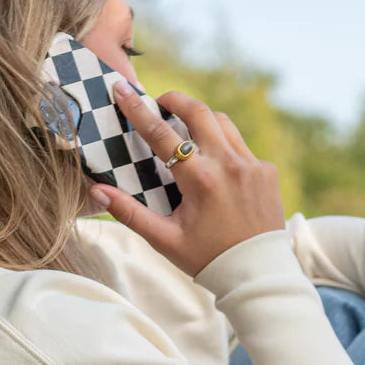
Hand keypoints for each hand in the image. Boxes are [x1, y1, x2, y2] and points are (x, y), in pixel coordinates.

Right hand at [87, 86, 285, 277]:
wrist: (258, 275)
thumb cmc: (208, 260)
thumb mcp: (165, 240)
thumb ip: (130, 212)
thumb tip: (97, 190)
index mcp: (200, 179)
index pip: (160, 133)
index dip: (137, 109)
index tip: (121, 89)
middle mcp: (228, 164)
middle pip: (198, 111)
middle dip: (175, 100)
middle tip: (160, 102)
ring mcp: (252, 165)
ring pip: (222, 123)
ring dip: (202, 120)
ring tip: (186, 128)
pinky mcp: (267, 172)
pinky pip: (242, 147)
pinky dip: (225, 147)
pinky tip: (215, 164)